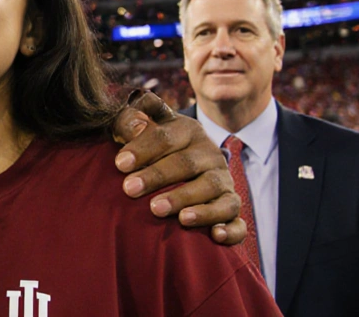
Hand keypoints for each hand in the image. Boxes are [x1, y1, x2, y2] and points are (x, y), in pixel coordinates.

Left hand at [112, 90, 245, 245]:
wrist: (185, 166)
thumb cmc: (153, 149)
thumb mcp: (142, 129)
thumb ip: (131, 123)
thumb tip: (134, 126)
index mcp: (188, 130)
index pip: (165, 136)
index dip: (142, 149)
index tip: (120, 164)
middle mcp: (210, 154)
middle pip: (186, 163)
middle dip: (157, 176)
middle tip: (130, 189)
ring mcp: (224, 181)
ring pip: (212, 188)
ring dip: (186, 199)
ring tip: (158, 210)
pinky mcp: (232, 208)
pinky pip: (238, 221)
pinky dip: (229, 229)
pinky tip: (214, 235)